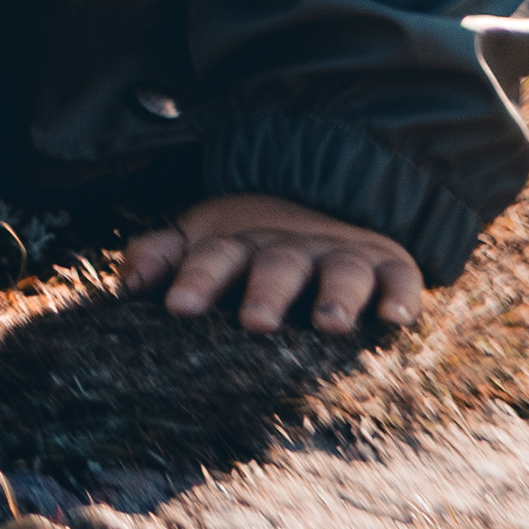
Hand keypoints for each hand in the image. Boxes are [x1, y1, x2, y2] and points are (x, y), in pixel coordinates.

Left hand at [121, 193, 424, 333]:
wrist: (327, 203)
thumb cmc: (252, 248)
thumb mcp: (205, 244)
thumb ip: (163, 257)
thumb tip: (127, 282)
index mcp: (242, 247)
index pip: (215, 257)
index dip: (197, 279)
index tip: (178, 307)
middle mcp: (291, 250)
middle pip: (278, 264)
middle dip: (267, 292)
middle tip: (255, 323)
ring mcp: (342, 256)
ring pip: (341, 271)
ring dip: (336, 296)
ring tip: (331, 325)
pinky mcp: (388, 266)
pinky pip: (400, 279)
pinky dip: (400, 296)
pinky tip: (396, 319)